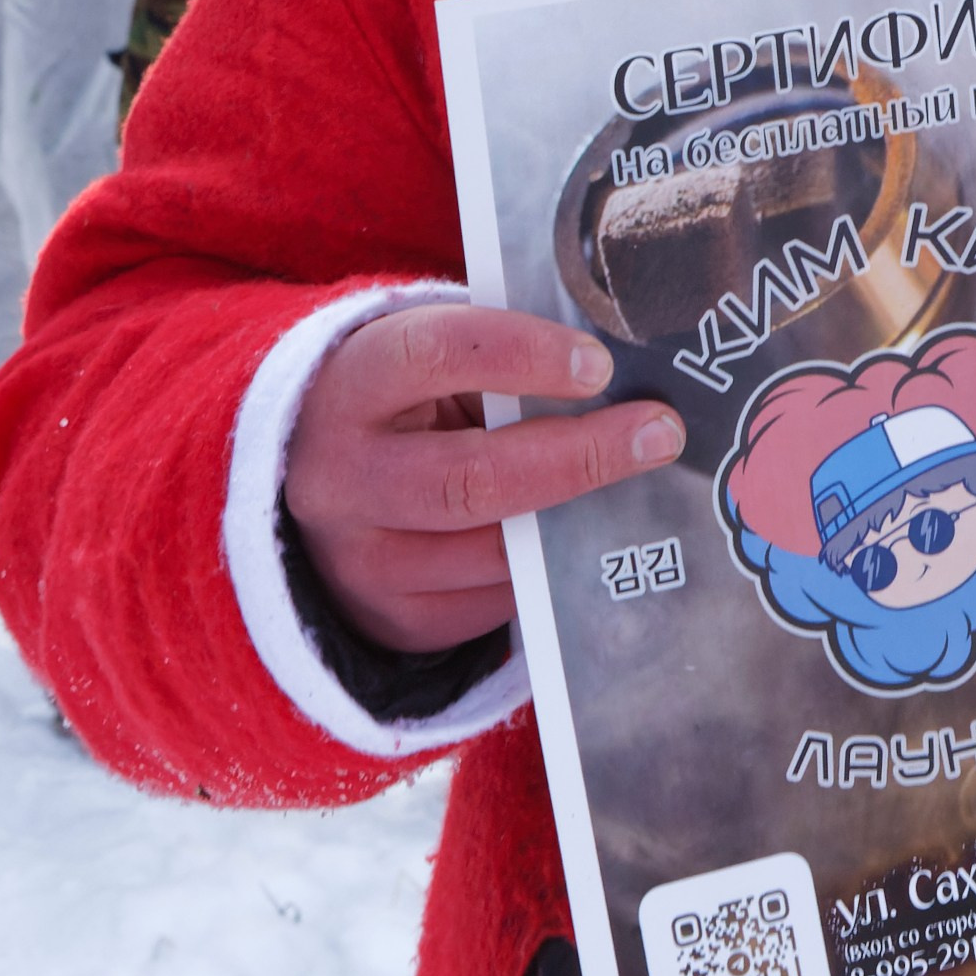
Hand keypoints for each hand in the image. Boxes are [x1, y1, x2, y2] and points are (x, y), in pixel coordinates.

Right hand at [283, 304, 683, 653]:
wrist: (316, 485)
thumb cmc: (406, 405)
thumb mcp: (428, 367)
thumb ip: (501, 365)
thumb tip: (620, 377)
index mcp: (351, 384)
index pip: (431, 356)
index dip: (519, 355)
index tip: (598, 364)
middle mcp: (341, 477)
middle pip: (472, 477)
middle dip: (580, 456)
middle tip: (659, 433)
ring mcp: (361, 560)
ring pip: (495, 550)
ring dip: (581, 520)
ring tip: (644, 485)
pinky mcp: (392, 620)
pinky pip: (495, 602)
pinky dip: (550, 570)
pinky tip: (584, 537)